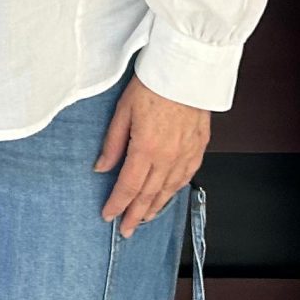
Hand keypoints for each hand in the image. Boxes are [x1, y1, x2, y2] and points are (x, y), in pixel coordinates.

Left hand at [96, 77, 209, 238]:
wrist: (186, 69)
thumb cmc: (153, 84)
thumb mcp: (123, 111)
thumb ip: (112, 144)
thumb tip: (101, 167)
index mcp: (146, 149)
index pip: (128, 187)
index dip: (117, 204)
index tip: (108, 216)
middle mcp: (168, 157)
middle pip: (148, 195)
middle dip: (135, 215)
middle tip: (125, 230)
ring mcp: (186, 154)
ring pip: (169, 190)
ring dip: (155, 208)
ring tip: (144, 219)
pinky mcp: (199, 147)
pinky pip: (186, 177)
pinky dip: (174, 191)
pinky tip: (168, 196)